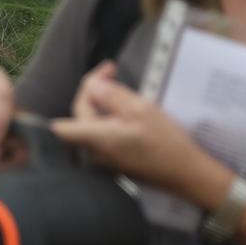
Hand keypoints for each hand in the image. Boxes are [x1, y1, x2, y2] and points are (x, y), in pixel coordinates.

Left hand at [49, 61, 211, 194]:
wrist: (185, 174)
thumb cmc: (165, 141)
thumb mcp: (142, 109)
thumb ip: (112, 96)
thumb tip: (92, 86)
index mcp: (96, 138)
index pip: (60, 126)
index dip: (76, 94)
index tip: (101, 75)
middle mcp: (93, 152)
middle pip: (81, 114)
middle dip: (94, 90)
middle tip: (113, 70)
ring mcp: (102, 159)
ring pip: (92, 123)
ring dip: (102, 103)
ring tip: (122, 89)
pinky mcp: (113, 162)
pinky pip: (103, 134)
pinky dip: (110, 117)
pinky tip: (127, 111)